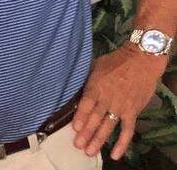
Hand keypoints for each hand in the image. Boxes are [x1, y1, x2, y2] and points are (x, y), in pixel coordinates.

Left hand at [72, 45, 166, 159]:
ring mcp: (121, 107)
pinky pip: (127, 130)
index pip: (87, 104)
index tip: (75, 128)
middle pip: (95, 118)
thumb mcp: (95, 66)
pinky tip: (115, 154)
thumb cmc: (115, 62)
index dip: (81, 117)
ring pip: (108, 126)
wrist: (141, 60)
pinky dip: (122, 143)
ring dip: (98, 140)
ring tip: (89, 151)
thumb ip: (85, 79)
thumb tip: (72, 88)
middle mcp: (108, 99)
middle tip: (77, 145)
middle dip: (86, 133)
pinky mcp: (133, 112)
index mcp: (96, 86)